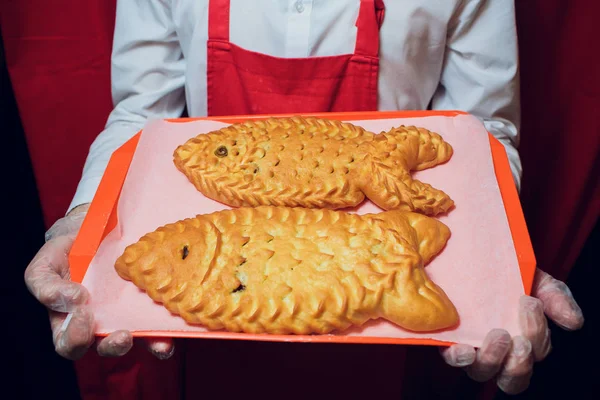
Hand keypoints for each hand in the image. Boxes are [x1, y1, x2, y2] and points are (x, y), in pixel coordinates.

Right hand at [24, 204, 174, 359]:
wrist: (97, 226)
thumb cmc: (67, 250)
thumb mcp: (47, 263)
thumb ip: (46, 284)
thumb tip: (71, 300)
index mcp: (71, 319)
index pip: (69, 343)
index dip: (75, 338)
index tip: (83, 312)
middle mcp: (102, 322)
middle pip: (106, 348)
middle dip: (113, 346)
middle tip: (121, 334)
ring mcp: (129, 314)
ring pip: (138, 338)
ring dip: (147, 342)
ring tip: (154, 339)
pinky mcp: (151, 304)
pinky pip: (160, 325)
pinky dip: (165, 332)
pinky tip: (169, 334)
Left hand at [440, 268, 583, 393]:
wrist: (469, 255)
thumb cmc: (506, 272)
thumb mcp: (535, 279)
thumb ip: (556, 298)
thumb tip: (574, 321)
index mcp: (521, 340)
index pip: (536, 353)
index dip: (537, 336)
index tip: (530, 302)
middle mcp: (497, 350)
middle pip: (513, 378)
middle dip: (520, 363)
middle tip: (520, 339)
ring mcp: (471, 346)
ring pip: (483, 372)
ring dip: (494, 359)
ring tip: (498, 335)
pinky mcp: (445, 338)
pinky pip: (451, 358)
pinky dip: (460, 358)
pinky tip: (465, 349)